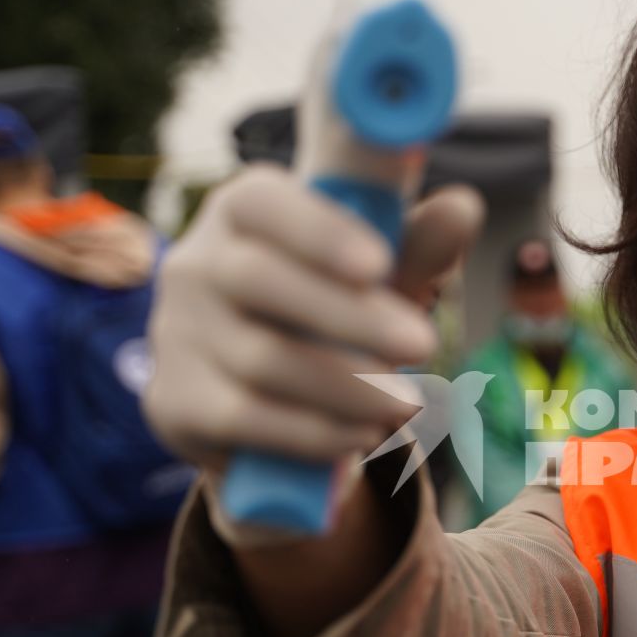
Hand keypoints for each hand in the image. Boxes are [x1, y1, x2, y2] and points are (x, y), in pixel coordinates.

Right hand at [143, 167, 482, 478]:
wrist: (264, 405)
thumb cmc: (332, 312)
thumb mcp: (380, 279)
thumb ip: (417, 245)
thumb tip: (462, 207)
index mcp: (241, 210)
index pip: (262, 202)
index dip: (317, 231)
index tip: (379, 264)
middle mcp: (194, 263)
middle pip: (259, 280)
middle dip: (350, 317)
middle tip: (424, 344)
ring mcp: (175, 334)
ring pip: (260, 358)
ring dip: (346, 385)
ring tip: (407, 403)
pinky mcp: (173, 403)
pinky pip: (243, 417)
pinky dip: (312, 430)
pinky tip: (361, 434)